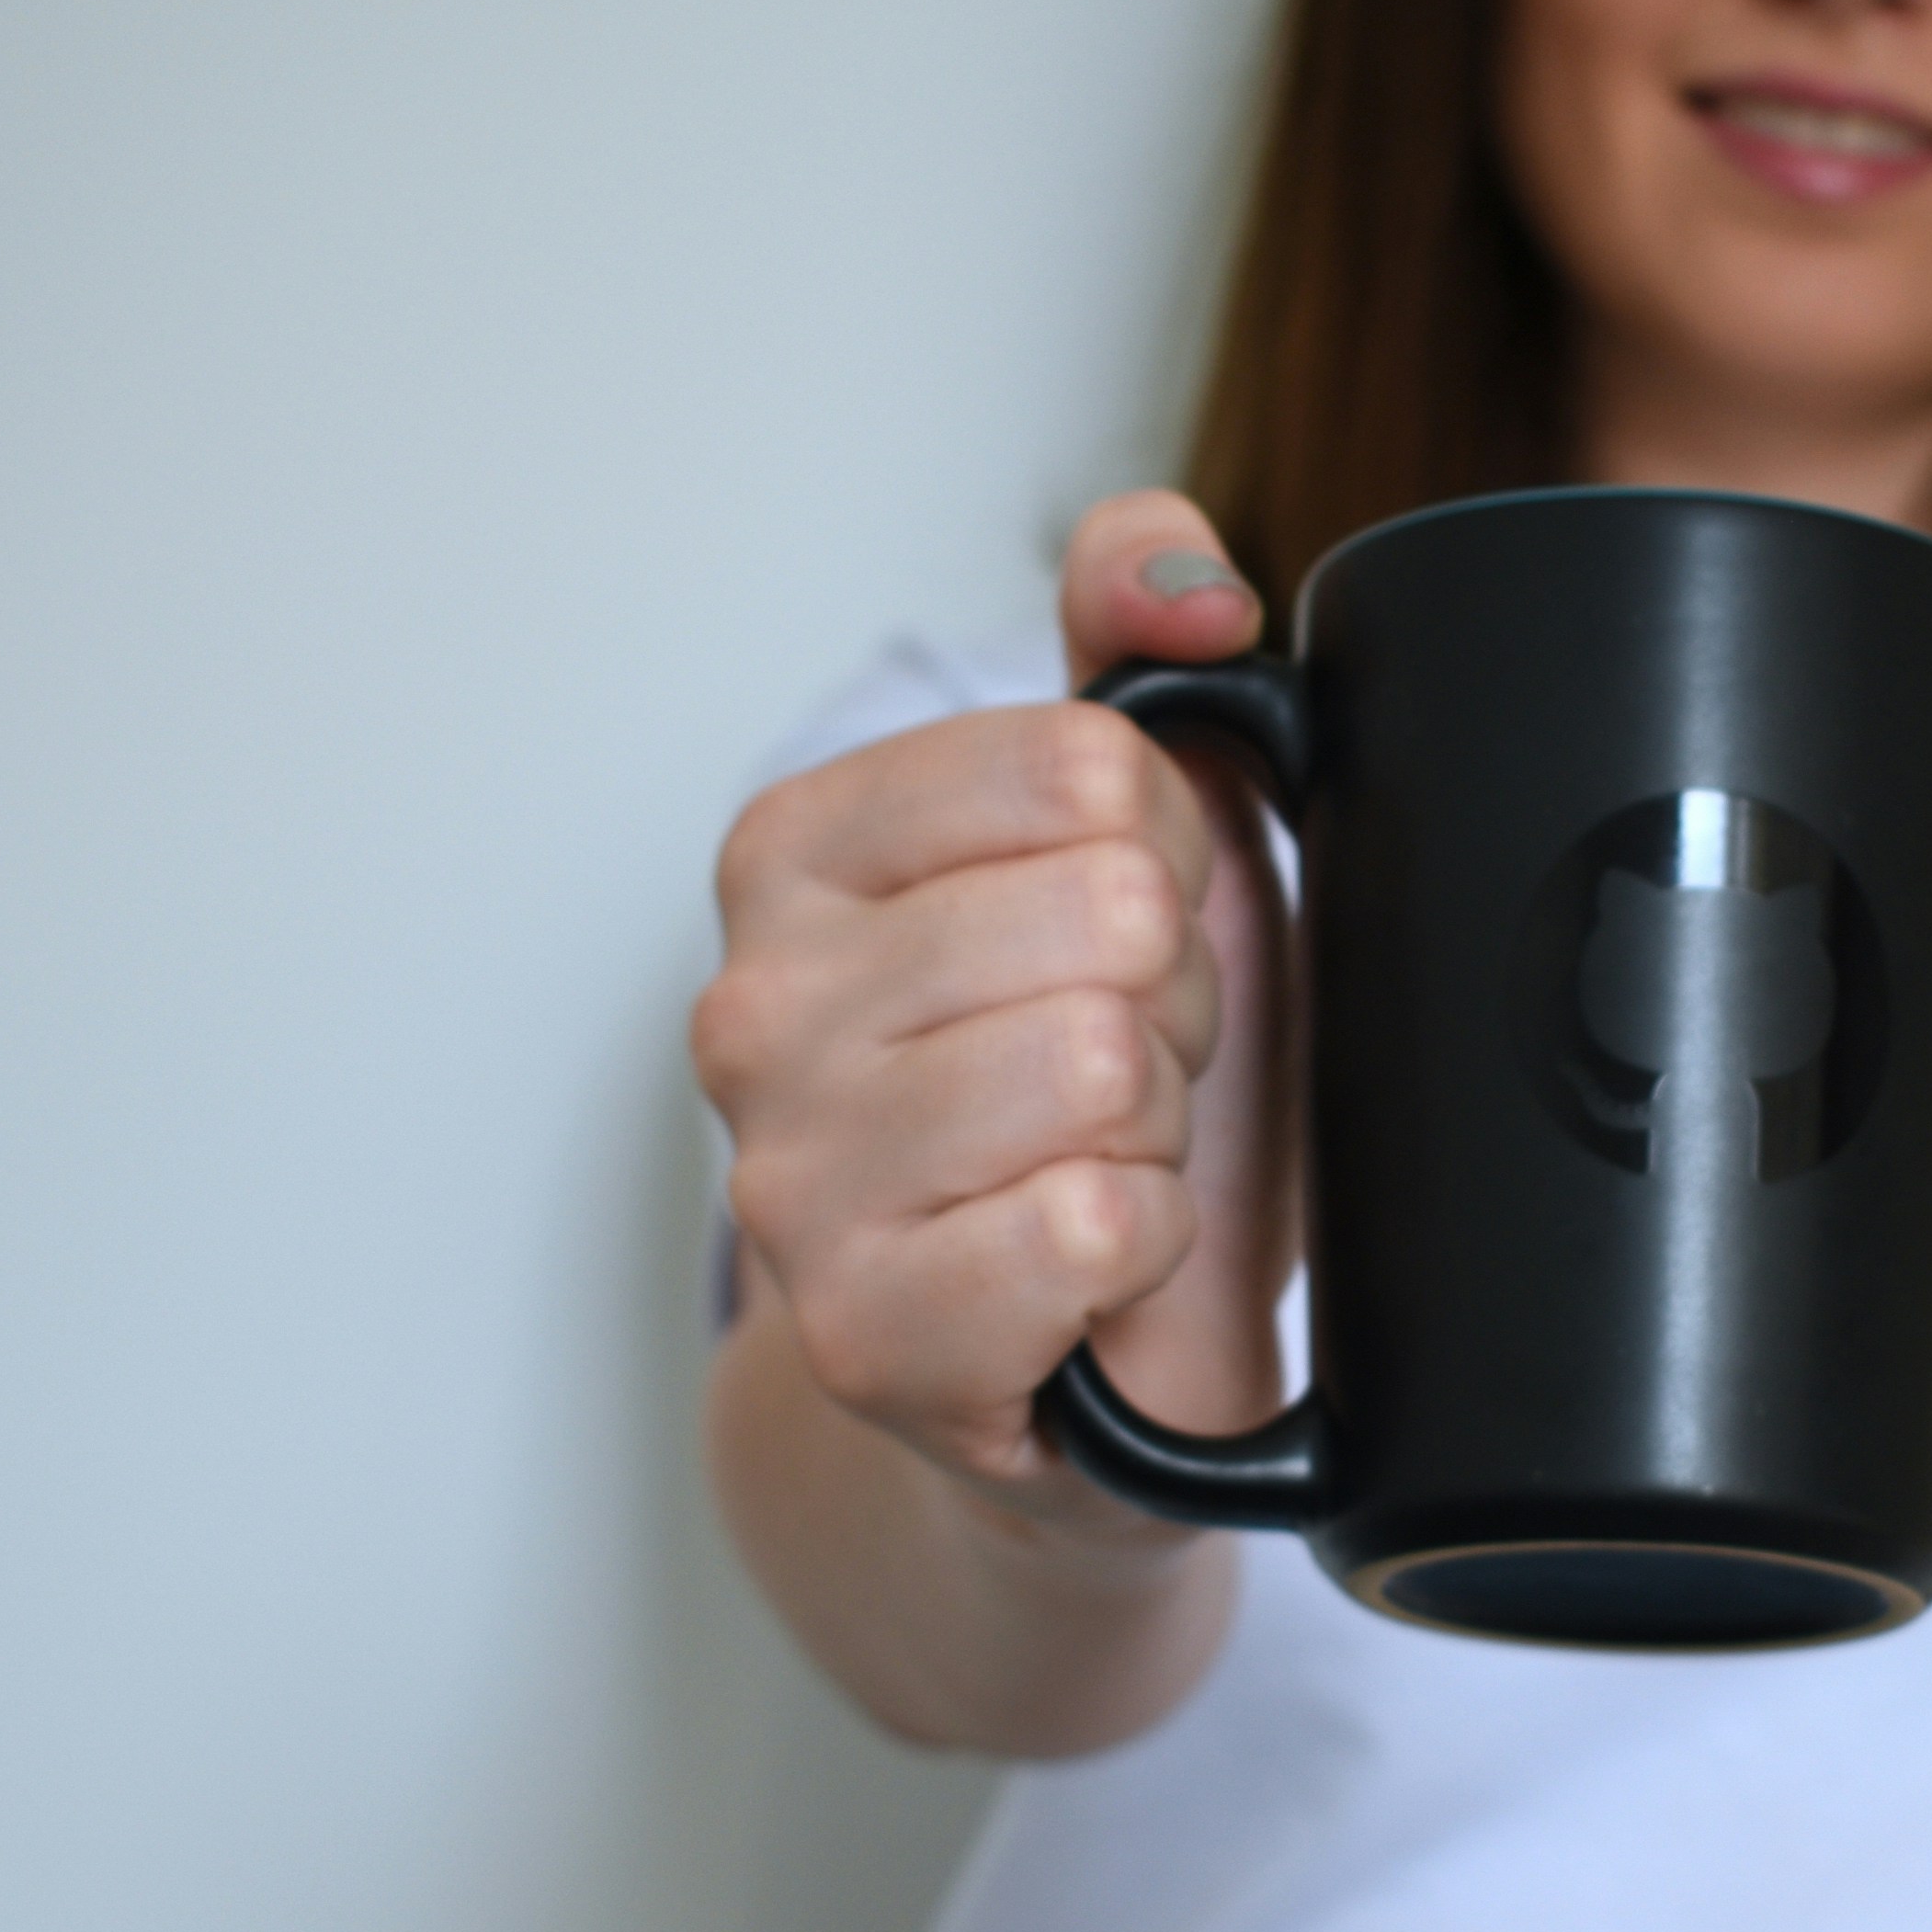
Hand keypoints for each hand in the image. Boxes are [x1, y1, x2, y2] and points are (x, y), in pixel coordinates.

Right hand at [691, 492, 1292, 1530]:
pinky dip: (1142, 1250)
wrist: (1084, 1349)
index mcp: (796, 853)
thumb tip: (1181, 583)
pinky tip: (1084, 1267)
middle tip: (1117, 1072)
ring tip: (1097, 1160)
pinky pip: (1093, 1226)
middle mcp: (750, 1007)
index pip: (1084, 766)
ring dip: (1153, 1128)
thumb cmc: (1102, 1085)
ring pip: (1096, 1069)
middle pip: (1102, 918)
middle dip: (1167, 1005)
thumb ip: (1141, 649)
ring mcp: (786, 1181)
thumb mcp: (1145, 838)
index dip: (1166, 857)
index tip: (1127, 938)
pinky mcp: (864, 1334)